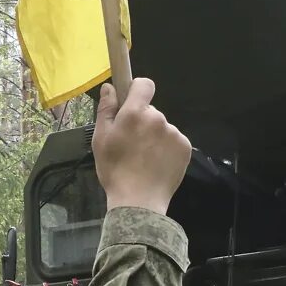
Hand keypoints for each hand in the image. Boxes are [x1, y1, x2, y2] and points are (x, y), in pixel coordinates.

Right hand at [92, 78, 191, 215]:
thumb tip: (109, 87)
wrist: (139, 201)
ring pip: (162, 127)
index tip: (131, 101)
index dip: (137, 90)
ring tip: (144, 159)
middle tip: (132, 144)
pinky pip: (174, 140)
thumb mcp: (100, 139)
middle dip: (143, 122)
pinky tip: (157, 164)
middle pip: (151, 111)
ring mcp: (174, 133)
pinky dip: (167, 149)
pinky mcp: (185, 147)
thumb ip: (106, 109)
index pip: (144, 84)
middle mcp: (157, 118)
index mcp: (135, 113)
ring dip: (155, 137)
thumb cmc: (114, 169)